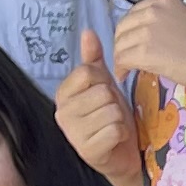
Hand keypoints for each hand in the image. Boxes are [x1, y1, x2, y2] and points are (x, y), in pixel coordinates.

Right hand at [53, 30, 137, 185]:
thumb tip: (88, 32)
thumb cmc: (111, 117)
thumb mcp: (103, 84)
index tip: (104, 94)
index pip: (88, 72)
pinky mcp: (88, 151)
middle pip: (102, 91)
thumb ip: (94, 59)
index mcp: (62, 94)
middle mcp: (62, 113)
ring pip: (111, 110)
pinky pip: (115, 129)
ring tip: (114, 126)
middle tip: (111, 114)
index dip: (104, 81)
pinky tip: (116, 139)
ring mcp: (72, 134)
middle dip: (114, 102)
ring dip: (120, 119)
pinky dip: (122, 133)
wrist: (123, 153)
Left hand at [106, 0, 185, 110]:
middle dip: (122, 44)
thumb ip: (167, 23)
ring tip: (127, 71)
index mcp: (165, 1)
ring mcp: (148, 30)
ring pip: (119, 44)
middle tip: (127, 60)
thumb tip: (151, 37)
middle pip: (122, 27)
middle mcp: (154, 10)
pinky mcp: (145, 51)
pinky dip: (120, 70)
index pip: (134, 14)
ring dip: (120, 58)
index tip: (132, 44)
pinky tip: (125, 77)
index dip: (130, 31)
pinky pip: (122, 59)